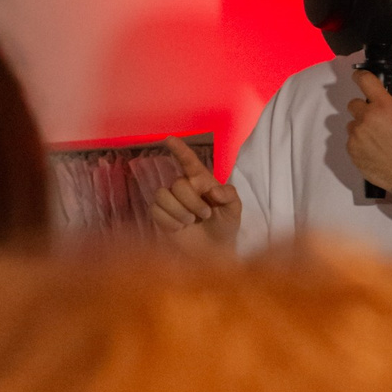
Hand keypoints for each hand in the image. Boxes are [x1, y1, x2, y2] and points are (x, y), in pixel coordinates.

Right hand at [148, 135, 241, 250]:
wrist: (214, 251)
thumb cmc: (225, 226)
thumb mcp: (234, 209)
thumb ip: (229, 195)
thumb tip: (213, 191)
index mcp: (202, 181)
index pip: (189, 161)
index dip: (179, 149)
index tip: (169, 139)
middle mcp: (184, 187)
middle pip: (178, 183)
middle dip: (192, 201)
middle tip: (205, 214)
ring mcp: (170, 201)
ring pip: (163, 195)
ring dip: (180, 211)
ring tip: (191, 222)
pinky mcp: (160, 215)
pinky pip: (156, 211)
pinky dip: (170, 221)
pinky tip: (180, 228)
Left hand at [346, 69, 391, 191]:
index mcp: (383, 106)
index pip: (364, 80)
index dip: (360, 76)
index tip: (359, 77)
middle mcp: (366, 117)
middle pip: (354, 104)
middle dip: (363, 109)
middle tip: (378, 121)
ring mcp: (356, 134)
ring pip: (352, 124)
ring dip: (361, 128)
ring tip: (377, 139)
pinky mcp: (351, 149)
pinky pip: (351, 140)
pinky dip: (359, 143)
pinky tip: (373, 150)